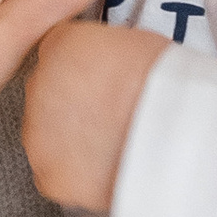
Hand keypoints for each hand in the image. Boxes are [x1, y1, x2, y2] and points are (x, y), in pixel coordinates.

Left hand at [23, 23, 169, 214]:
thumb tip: (101, 65)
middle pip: (47, 95)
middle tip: (112, 118)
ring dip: (72, 141)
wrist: (180, 134)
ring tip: (114, 146)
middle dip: (73, 105)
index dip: (85, 72)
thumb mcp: (134, 40)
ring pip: (47, 137)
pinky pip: (56, 175)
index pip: (57, 53)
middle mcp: (36, 85)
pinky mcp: (49, 177)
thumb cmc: (170, 84)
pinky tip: (106, 170)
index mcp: (59, 43)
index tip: (107, 85)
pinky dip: (77, 175)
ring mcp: (37, 135)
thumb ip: (101, 49)